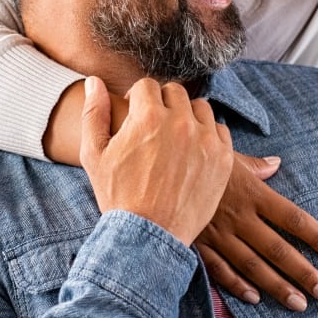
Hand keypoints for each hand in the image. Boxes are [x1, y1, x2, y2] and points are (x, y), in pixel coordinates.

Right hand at [80, 76, 233, 245]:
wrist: (148, 235)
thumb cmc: (117, 196)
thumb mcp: (94, 154)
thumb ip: (94, 113)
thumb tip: (94, 81)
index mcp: (148, 116)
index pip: (147, 85)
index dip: (138, 98)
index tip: (136, 114)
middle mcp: (180, 122)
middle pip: (175, 92)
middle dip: (163, 104)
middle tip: (155, 127)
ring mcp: (205, 139)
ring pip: (200, 108)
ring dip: (187, 116)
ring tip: (175, 137)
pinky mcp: (223, 158)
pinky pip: (219, 130)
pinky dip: (207, 135)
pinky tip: (193, 151)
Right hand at [197, 152, 317, 311]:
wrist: (155, 166)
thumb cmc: (195, 156)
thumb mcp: (227, 155)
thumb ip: (255, 165)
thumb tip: (276, 163)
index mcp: (252, 192)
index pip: (292, 218)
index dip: (316, 236)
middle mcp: (239, 217)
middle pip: (278, 249)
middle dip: (304, 273)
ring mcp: (218, 233)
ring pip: (253, 266)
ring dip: (277, 287)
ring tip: (300, 304)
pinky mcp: (198, 244)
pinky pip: (220, 270)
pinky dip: (237, 285)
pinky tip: (255, 298)